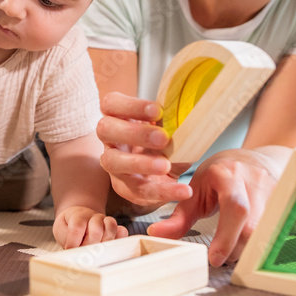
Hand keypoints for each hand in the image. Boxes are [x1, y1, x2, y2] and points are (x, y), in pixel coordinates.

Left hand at [53, 206, 128, 248]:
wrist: (77, 218)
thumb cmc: (69, 226)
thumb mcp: (61, 230)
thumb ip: (66, 238)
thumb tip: (73, 250)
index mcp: (79, 216)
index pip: (78, 227)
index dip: (74, 240)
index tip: (70, 248)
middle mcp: (94, 217)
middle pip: (96, 230)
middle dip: (89, 245)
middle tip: (83, 251)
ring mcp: (105, 222)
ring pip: (111, 228)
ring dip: (103, 243)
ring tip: (96, 250)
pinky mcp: (114, 229)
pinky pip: (122, 232)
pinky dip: (119, 239)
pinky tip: (112, 247)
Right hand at [96, 92, 192, 207]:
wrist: (169, 171)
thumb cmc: (165, 141)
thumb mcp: (170, 128)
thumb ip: (173, 120)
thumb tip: (190, 114)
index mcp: (118, 116)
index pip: (110, 103)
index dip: (130, 105)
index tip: (158, 110)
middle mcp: (110, 139)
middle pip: (105, 129)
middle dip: (134, 132)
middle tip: (163, 138)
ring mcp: (113, 164)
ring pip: (113, 161)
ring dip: (140, 163)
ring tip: (166, 165)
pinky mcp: (124, 187)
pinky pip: (139, 190)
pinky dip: (163, 191)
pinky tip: (182, 190)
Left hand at [147, 148, 283, 266]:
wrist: (251, 159)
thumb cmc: (219, 176)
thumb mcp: (194, 191)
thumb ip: (178, 217)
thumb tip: (156, 234)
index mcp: (228, 174)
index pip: (235, 207)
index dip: (227, 236)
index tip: (214, 258)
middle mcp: (255, 181)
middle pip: (253, 225)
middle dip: (236, 249)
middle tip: (220, 258)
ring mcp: (275, 191)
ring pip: (267, 231)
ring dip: (248, 249)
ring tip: (232, 252)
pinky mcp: (284, 203)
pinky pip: (276, 231)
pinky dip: (260, 244)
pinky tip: (248, 247)